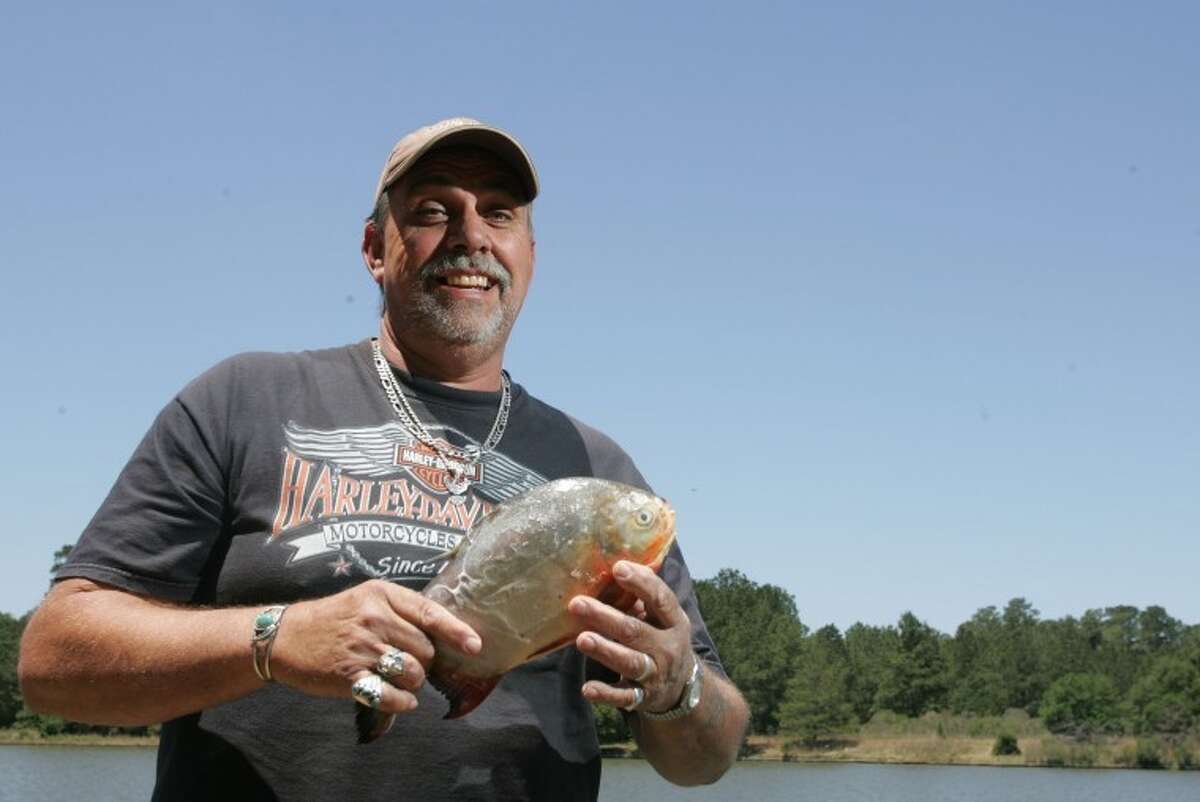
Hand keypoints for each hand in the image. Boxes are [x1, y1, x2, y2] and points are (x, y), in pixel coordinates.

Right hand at [269, 579, 480, 715]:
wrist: (285, 636)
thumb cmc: (335, 618)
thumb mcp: (366, 599)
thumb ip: (401, 611)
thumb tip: (442, 634)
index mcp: (382, 595)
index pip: (429, 613)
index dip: (456, 631)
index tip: (475, 646)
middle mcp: (374, 619)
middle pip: (425, 649)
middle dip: (424, 661)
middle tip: (408, 662)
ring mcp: (362, 648)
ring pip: (413, 673)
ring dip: (413, 682)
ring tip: (398, 678)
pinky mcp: (349, 676)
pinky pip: (391, 696)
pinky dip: (402, 702)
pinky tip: (400, 699)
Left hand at [569, 560, 692, 714]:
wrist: (683, 688)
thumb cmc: (662, 639)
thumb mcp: (663, 618)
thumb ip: (643, 595)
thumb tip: (614, 565)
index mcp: (674, 621)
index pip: (660, 599)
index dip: (641, 583)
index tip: (617, 568)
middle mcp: (667, 647)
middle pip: (635, 630)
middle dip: (606, 617)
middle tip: (577, 604)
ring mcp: (656, 673)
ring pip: (630, 662)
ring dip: (606, 650)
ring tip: (582, 639)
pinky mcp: (644, 697)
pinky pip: (625, 697)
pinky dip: (607, 694)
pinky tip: (588, 689)